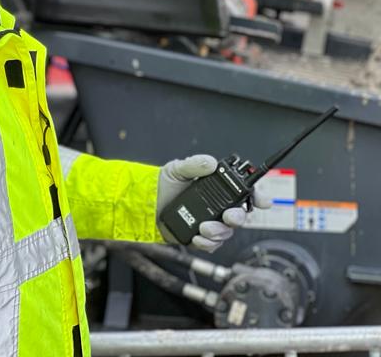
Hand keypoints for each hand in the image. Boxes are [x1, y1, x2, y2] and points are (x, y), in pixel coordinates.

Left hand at [156, 155, 272, 251]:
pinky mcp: (200, 237)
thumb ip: (194, 164)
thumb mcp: (177, 169)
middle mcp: (217, 207)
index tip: (263, 202)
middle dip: (238, 218)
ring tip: (204, 228)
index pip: (244, 193)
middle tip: (228, 217)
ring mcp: (210, 223)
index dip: (257, 198)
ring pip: (227, 233)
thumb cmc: (162, 185)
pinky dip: (207, 243)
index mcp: (217, 189)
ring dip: (219, 232)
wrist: (145, 203)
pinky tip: (197, 237)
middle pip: (240, 216)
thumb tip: (210, 162)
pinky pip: (211, 244)